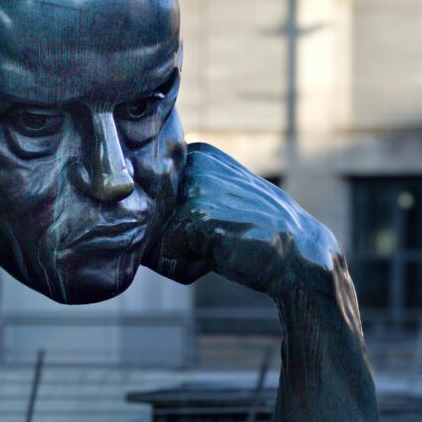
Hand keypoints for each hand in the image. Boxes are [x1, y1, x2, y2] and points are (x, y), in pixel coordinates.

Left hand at [145, 143, 341, 301]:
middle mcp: (192, 161)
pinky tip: (223, 256)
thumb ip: (174, 204)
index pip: (151, 201)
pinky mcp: (197, 214)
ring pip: (154, 240)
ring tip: (222, 247)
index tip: (214, 225)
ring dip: (182, 256)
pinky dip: (189, 268)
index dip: (176, 227)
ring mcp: (195, 185)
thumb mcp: (213, 206)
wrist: (299, 256)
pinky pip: (166, 257)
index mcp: (196, 153)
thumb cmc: (252, 238)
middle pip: (148, 219)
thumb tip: (122, 220)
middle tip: (220, 239)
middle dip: (174, 242)